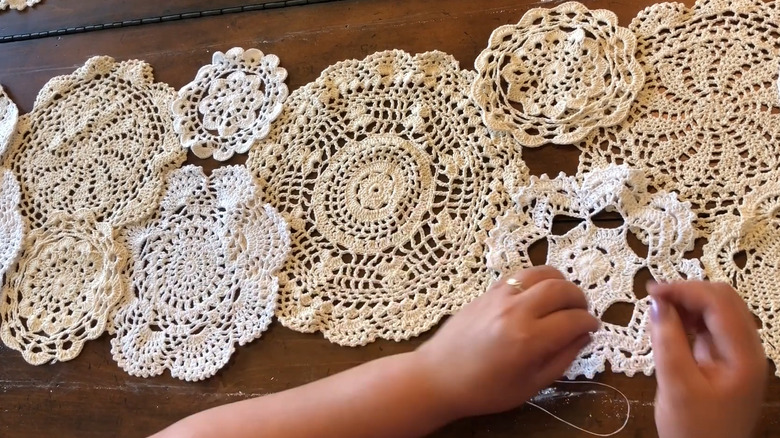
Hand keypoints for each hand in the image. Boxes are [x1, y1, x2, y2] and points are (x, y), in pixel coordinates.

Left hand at [415, 265, 598, 418]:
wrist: (438, 375)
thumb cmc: (484, 389)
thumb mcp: (530, 385)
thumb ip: (562, 359)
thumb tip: (584, 336)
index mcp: (528, 339)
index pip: (573, 320)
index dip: (590, 323)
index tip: (593, 328)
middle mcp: (515, 310)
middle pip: (561, 288)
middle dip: (580, 298)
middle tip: (582, 312)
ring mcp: (500, 296)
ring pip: (542, 273)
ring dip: (560, 282)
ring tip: (564, 299)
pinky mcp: (488, 291)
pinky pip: (521, 274)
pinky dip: (538, 279)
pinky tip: (539, 294)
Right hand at [649, 281, 766, 437]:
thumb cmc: (693, 429)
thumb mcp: (676, 386)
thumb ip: (668, 341)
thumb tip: (658, 303)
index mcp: (744, 356)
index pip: (720, 303)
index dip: (685, 290)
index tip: (651, 292)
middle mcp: (748, 350)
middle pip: (724, 301)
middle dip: (688, 293)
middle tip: (654, 299)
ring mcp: (739, 355)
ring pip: (718, 311)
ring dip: (689, 304)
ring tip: (659, 312)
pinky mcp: (727, 360)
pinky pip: (712, 327)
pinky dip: (691, 319)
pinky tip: (670, 326)